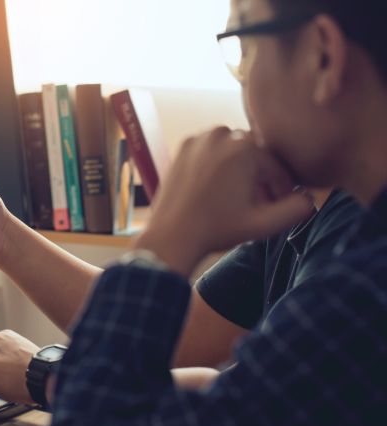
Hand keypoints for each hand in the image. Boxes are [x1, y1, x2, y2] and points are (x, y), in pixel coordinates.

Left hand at [136, 128, 314, 276]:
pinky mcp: (183, 145)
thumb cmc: (217, 230)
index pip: (276, 167)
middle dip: (259, 178)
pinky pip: (212, 150)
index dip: (280, 189)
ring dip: (239, 169)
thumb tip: (310, 198)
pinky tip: (215, 190)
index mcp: (245, 148)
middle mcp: (222, 134)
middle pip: (255, 156)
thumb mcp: (263, 225)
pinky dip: (217, 164)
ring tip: (235, 197)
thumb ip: (296, 210)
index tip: (276, 206)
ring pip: (233, 151)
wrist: (171, 236)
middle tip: (255, 204)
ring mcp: (200, 138)